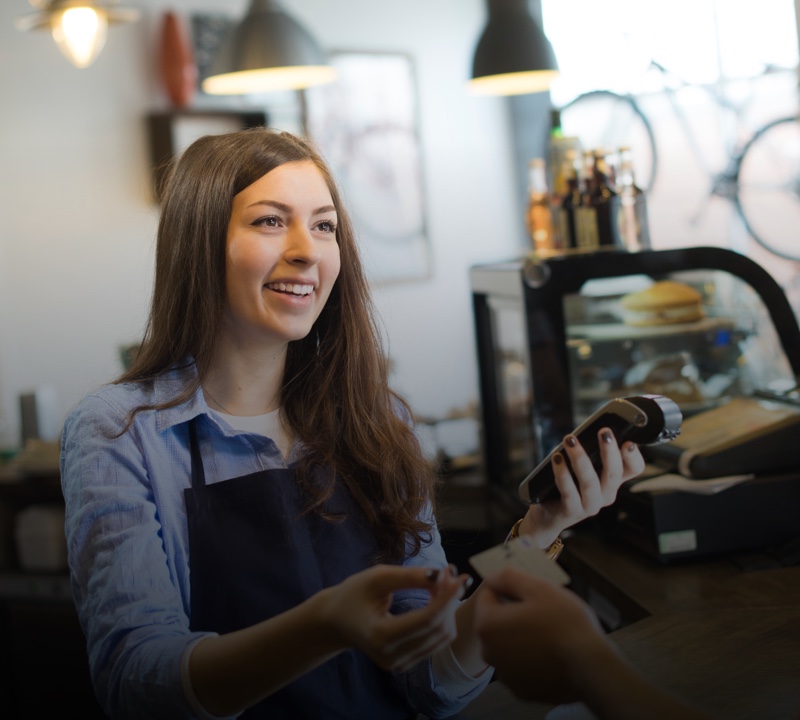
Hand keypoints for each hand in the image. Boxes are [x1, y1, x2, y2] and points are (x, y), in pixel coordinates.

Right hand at [319, 563, 471, 671]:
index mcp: (381, 636)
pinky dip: (442, 618)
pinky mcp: (406, 664)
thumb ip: (409, 576)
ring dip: (448, 608)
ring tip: (441, 583)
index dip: (448, 597)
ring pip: (442, 637)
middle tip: (449, 573)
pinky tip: (436, 599)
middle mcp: (392, 656)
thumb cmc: (354, 594)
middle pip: (438, 629)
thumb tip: (442, 574)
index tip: (460, 576)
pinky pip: (436, 642)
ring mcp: (399, 664)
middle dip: (449, 599)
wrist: (336, 621)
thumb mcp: (377, 577)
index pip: (427, 619)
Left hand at [474, 566, 611, 704]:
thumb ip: (509, 577)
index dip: (509, 588)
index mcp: (488, 624)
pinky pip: (522, 666)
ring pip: (509, 645)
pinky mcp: (522, 691)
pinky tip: (552, 654)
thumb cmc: (565, 623)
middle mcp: (490, 652)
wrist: (591, 668)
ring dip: (522, 637)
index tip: (529, 592)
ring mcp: (506, 674)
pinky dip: (532, 659)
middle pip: (497, 622)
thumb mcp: (538, 588)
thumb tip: (493, 577)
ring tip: (550, 633)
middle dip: (514, 614)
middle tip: (543, 611)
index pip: (488, 595)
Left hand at [521, 428, 644, 546]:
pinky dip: (562, 472)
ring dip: (580, 459)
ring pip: (590, 482)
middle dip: (610, 452)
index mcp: (612, 481)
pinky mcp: (571, 511)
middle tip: (604, 431)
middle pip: (614, 474)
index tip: (628, 442)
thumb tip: (584, 430)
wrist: (548, 516)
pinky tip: (556, 457)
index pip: (634, 469)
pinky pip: (568, 491)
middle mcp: (606, 495)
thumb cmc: (567, 485)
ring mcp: (590, 505)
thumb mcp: (582, 468)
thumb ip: (589, 453)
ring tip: (570, 440)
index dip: (634, 457)